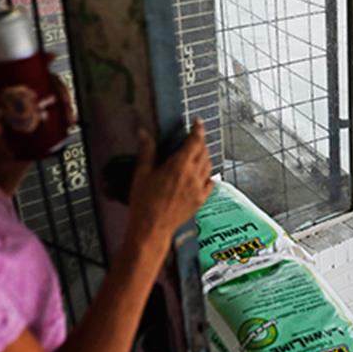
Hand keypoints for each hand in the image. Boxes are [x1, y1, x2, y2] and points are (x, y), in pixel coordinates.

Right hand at [125, 119, 212, 253]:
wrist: (152, 228)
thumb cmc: (144, 203)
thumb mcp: (141, 174)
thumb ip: (147, 151)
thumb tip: (144, 133)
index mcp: (179, 165)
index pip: (194, 141)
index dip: (198, 129)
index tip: (198, 123)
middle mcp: (193, 175)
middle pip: (204, 152)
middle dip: (200, 142)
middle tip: (194, 138)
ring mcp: (199, 188)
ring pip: (209, 165)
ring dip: (205, 156)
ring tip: (197, 154)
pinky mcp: (200, 200)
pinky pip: (210, 183)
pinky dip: (208, 174)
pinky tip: (202, 174)